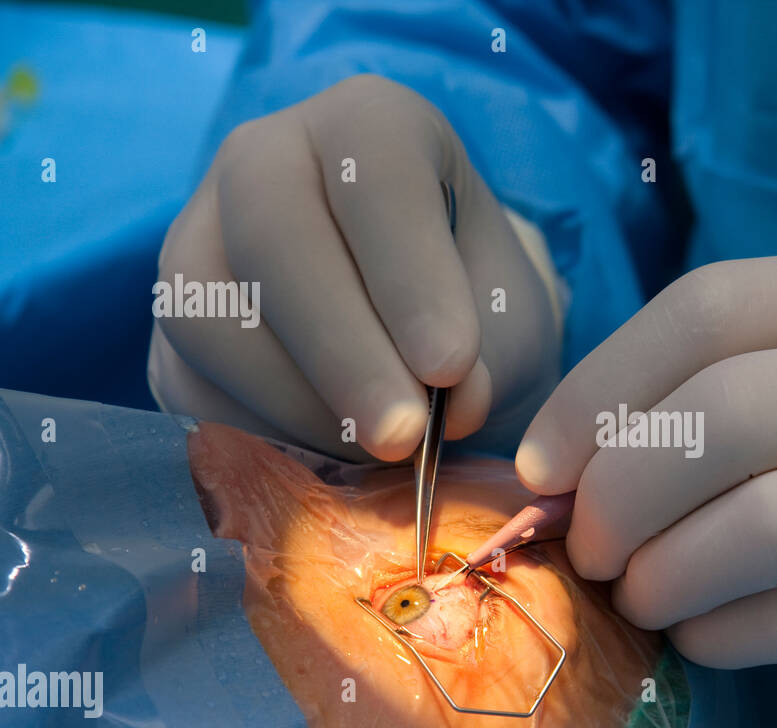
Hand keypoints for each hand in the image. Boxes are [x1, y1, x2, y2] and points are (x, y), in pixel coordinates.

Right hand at [151, 74, 559, 460]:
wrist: (420, 334)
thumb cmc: (474, 307)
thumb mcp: (507, 319)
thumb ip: (488, 356)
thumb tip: (449, 404)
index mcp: (368, 125)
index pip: (375, 171)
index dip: (410, 273)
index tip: (450, 365)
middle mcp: (263, 159)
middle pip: (272, 233)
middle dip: (341, 349)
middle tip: (402, 434)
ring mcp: (198, 236)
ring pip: (208, 314)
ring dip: (299, 402)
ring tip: (378, 450)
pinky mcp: (173, 328)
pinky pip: (191, 384)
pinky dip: (263, 435)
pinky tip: (330, 459)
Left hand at [515, 256, 776, 727]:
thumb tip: (594, 451)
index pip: (719, 306)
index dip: (605, 383)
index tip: (547, 457)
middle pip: (727, 414)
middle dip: (619, 487)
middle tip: (585, 540)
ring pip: (759, 525)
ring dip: (661, 572)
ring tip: (638, 594)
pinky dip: (718, 633)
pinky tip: (703, 637)